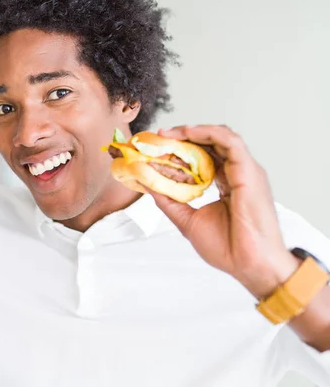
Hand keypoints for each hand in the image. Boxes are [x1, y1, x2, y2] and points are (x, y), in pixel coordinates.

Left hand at [145, 125, 299, 298]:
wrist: (248, 264)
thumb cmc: (227, 248)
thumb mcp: (188, 220)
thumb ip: (169, 201)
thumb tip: (146, 185)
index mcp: (227, 184)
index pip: (205, 157)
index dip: (182, 149)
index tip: (158, 148)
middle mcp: (238, 173)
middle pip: (211, 143)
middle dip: (183, 136)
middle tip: (159, 136)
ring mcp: (246, 171)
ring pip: (220, 137)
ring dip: (193, 131)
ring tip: (168, 133)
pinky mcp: (249, 171)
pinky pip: (229, 141)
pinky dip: (207, 133)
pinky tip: (187, 133)